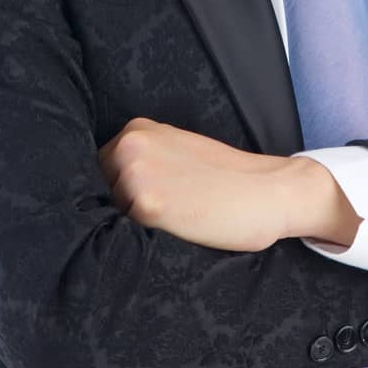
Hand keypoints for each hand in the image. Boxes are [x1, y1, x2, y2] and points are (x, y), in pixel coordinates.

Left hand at [97, 117, 287, 252]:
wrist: (268, 191)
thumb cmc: (228, 178)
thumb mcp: (178, 150)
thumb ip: (145, 160)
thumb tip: (109, 188)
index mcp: (137, 130)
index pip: (101, 169)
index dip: (119, 190)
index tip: (146, 200)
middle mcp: (130, 145)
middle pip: (98, 190)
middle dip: (120, 205)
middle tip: (165, 212)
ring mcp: (135, 174)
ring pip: (110, 213)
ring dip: (131, 223)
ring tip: (174, 219)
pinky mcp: (146, 205)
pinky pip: (126, 232)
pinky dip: (144, 237)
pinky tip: (176, 229)